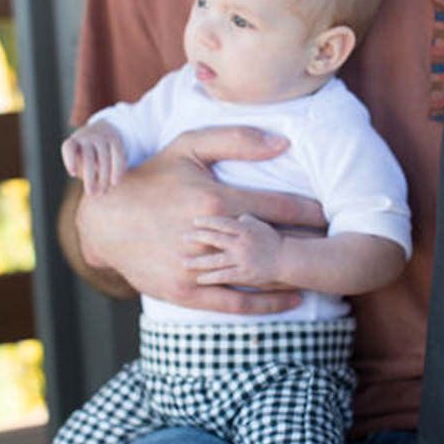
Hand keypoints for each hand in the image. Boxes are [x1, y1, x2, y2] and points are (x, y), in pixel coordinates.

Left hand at [62, 120, 126, 195]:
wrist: (105, 128)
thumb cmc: (88, 150)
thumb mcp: (80, 155)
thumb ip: (82, 169)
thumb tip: (93, 188)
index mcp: (74, 141)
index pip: (69, 148)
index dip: (70, 160)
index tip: (72, 174)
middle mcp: (87, 137)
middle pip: (88, 158)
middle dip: (90, 177)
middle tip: (90, 194)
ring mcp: (103, 138)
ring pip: (104, 159)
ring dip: (104, 177)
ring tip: (103, 192)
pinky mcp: (115, 141)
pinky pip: (118, 156)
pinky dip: (117, 170)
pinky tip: (115, 182)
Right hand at [75, 126, 325, 313]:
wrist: (104, 220)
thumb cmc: (151, 177)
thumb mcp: (188, 146)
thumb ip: (237, 139)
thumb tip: (284, 142)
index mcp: (216, 200)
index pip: (280, 207)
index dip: (311, 211)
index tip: (333, 212)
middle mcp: (211, 237)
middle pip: (276, 243)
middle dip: (310, 242)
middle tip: (339, 242)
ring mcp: (198, 268)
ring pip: (260, 275)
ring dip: (295, 273)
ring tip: (324, 269)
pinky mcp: (185, 293)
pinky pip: (236, 303)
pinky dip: (268, 304)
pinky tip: (294, 300)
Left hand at [183, 213, 282, 286]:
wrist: (288, 259)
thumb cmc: (275, 241)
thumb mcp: (261, 224)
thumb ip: (246, 220)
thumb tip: (235, 217)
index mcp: (245, 229)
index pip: (221, 222)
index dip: (206, 221)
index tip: (194, 221)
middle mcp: (241, 243)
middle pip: (213, 239)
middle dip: (196, 238)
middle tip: (182, 237)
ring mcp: (241, 259)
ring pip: (214, 260)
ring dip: (198, 261)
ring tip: (184, 262)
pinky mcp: (243, 274)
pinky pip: (223, 276)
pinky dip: (210, 277)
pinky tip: (200, 278)